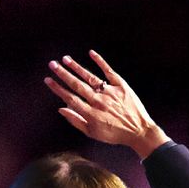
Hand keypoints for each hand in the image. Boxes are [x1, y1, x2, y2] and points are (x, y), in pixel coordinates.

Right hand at [44, 50, 169, 158]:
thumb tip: (61, 109)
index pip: (70, 98)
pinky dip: (100, 62)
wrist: (140, 131)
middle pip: (77, 85)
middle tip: (52, 64)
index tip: (48, 80)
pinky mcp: (122, 86)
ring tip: (65, 59)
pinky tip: (91, 53)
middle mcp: (99, 102)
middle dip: (63, 74)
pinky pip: (109, 72)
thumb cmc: (114, 134)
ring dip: (76, 67)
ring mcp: (111, 93)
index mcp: (91, 114)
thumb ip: (76, 121)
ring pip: (90, 77)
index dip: (58, 88)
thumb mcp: (93, 133)